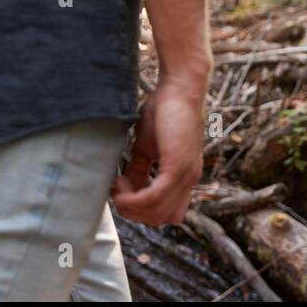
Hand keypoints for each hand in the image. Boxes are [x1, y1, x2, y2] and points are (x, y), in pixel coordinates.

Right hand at [112, 84, 204, 225]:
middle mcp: (189, 180)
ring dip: (129, 205)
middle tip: (117, 188)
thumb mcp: (146, 147)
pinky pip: (154, 199)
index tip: (125, 190)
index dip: (143, 210)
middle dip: (132, 211)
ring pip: (155, 214)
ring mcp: (185, 175)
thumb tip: (124, 189)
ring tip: (118, 183)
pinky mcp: (178, 167)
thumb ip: (139, 170)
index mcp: (183, 178)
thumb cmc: (163, 112)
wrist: (179, 88)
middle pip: (158, 218)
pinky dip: (133, 197)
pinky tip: (121, 181)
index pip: (167, 214)